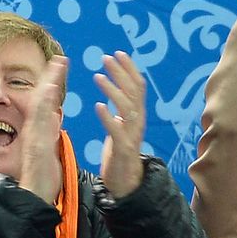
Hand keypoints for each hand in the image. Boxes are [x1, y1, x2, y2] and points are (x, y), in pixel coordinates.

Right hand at [17, 56, 66, 203]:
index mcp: (38, 131)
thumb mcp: (48, 149)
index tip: (60, 67)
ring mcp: (34, 137)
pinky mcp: (36, 145)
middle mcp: (34, 130)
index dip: (51, 84)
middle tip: (60, 58)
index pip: (45, 103)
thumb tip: (54, 116)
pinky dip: (44, 104)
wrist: (34, 197)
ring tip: (57, 66)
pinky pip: (39, 121)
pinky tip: (51, 90)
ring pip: (39, 105)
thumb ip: (49, 132)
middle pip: (40, 98)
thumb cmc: (42, 178)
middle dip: (50, 77)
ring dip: (48, 84)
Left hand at [94, 51, 145, 199]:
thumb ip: (120, 111)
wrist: (126, 184)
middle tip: (106, 57)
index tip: (118, 52)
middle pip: (135, 92)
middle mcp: (138, 123)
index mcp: (136, 116)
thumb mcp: (121, 128)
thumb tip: (116, 91)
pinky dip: (108, 117)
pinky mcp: (124, 150)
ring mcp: (132, 136)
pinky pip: (117, 131)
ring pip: (128, 108)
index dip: (129, 69)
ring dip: (113, 90)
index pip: (137, 87)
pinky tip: (98, 106)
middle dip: (122, 73)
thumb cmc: (120, 155)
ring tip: (98, 77)